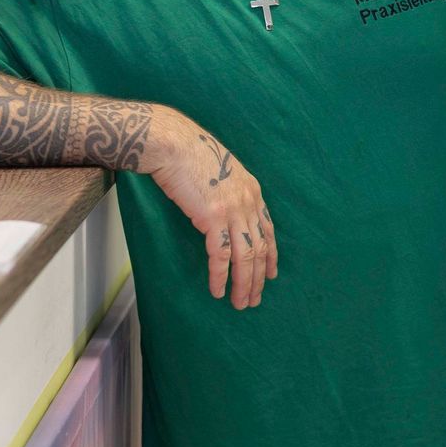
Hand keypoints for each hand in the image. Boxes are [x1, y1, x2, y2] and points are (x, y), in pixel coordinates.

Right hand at [143, 111, 278, 309]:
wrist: (173, 143)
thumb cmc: (190, 154)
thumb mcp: (221, 171)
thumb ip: (229, 191)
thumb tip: (224, 208)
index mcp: (252, 191)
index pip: (268, 230)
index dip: (271, 254)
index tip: (272, 273)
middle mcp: (248, 202)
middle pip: (259, 248)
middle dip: (259, 277)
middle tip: (255, 299)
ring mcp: (233, 210)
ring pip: (245, 256)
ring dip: (243, 284)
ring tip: (240, 303)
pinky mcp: (212, 216)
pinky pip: (220, 255)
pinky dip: (220, 276)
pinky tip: (218, 290)